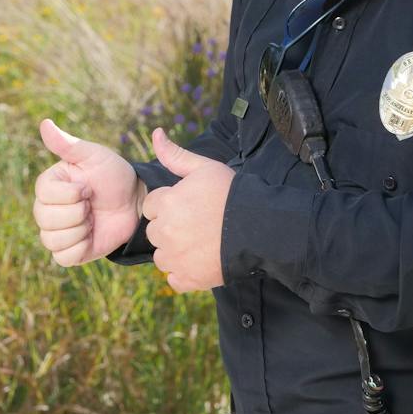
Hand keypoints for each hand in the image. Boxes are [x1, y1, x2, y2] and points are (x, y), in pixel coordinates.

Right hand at [33, 119, 144, 266]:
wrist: (134, 202)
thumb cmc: (113, 175)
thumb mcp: (94, 156)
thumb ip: (69, 144)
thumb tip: (44, 123)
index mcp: (49, 185)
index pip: (44, 194)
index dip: (71, 194)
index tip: (88, 187)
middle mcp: (47, 209)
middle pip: (45, 219)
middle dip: (77, 213)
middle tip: (92, 204)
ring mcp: (58, 231)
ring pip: (52, 240)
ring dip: (79, 230)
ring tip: (92, 219)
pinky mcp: (71, 251)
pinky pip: (63, 258)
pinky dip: (79, 248)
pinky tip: (91, 235)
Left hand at [142, 128, 234, 292]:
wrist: (260, 227)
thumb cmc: (232, 194)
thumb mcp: (205, 167)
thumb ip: (175, 155)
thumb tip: (155, 133)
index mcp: (167, 203)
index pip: (151, 207)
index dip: (169, 206)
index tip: (189, 206)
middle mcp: (166, 231)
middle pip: (155, 232)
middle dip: (170, 228)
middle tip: (197, 224)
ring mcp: (177, 258)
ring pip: (162, 257)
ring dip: (174, 252)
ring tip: (200, 243)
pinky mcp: (189, 279)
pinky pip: (174, 279)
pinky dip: (184, 274)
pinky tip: (200, 261)